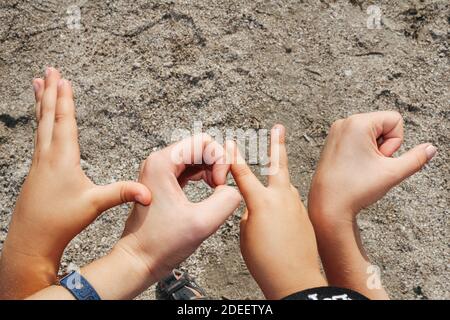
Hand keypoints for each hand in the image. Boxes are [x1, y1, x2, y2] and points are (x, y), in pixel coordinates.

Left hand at [0, 68, 150, 298]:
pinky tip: (41, 124)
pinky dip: (39, 123)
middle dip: (49, 91)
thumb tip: (149, 193)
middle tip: (47, 70)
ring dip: (40, 104)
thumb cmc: (60, 222)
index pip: (64, 121)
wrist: (30, 240)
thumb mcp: (95, 205)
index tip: (62, 79)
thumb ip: (122, 193)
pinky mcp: (35, 172)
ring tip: (36, 85)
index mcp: (62, 159)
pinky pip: (37, 138)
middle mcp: (46, 156)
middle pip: (48, 116)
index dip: (64, 99)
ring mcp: (38, 163)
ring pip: (39, 125)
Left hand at [115, 134, 241, 284]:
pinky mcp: (164, 182)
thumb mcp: (202, 222)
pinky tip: (210, 192)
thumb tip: (232, 188)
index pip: (203, 142)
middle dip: (217, 164)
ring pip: (197, 157)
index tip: (220, 186)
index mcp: (162, 163)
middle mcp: (159, 162)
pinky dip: (205, 177)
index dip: (219, 160)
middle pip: (201, 146)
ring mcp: (161, 171)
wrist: (139, 260)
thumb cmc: (160, 244)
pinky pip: (191, 169)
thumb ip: (227, 199)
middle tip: (220, 188)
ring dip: (213, 171)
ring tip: (217, 191)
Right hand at [230, 125, 325, 299]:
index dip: (234, 157)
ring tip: (269, 204)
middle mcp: (282, 198)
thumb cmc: (266, 261)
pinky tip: (280, 224)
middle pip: (278, 165)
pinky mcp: (304, 216)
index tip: (230, 143)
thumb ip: (251, 213)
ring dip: (277, 186)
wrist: (295, 280)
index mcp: (261, 202)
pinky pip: (290, 205)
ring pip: (284, 188)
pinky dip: (283, 208)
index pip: (243, 173)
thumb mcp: (246, 235)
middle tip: (278, 127)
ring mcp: (296, 205)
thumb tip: (257, 207)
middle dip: (276, 144)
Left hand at [309, 111, 436, 223]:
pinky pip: (358, 140)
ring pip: (371, 134)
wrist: (328, 206)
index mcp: (358, 123)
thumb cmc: (355, 188)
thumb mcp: (393, 172)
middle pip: (383, 126)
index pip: (395, 120)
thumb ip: (417, 158)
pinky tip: (354, 168)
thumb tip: (431, 149)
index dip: (395, 142)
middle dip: (384, 147)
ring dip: (373, 151)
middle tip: (370, 165)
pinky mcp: (332, 142)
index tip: (380, 159)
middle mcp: (344, 123)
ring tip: (361, 168)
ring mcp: (336, 132)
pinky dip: (362, 153)